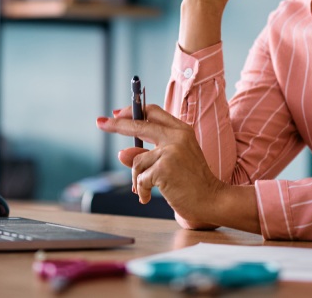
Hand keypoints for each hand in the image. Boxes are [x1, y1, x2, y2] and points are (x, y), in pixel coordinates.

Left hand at [96, 105, 229, 228]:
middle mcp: (176, 136)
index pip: (153, 112)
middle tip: (100, 123)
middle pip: (139, 124)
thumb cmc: (192, 183)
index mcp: (181, 130)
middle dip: (116, 124)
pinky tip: (147, 198)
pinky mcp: (164, 168)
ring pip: (136, 161)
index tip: (117, 113)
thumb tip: (122, 153)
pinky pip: (140, 178)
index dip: (133, 111)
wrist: (211, 200)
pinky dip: (141, 190)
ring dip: (136, 178)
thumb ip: (147, 154)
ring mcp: (171, 151)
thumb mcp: (169, 163)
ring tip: (144, 190)